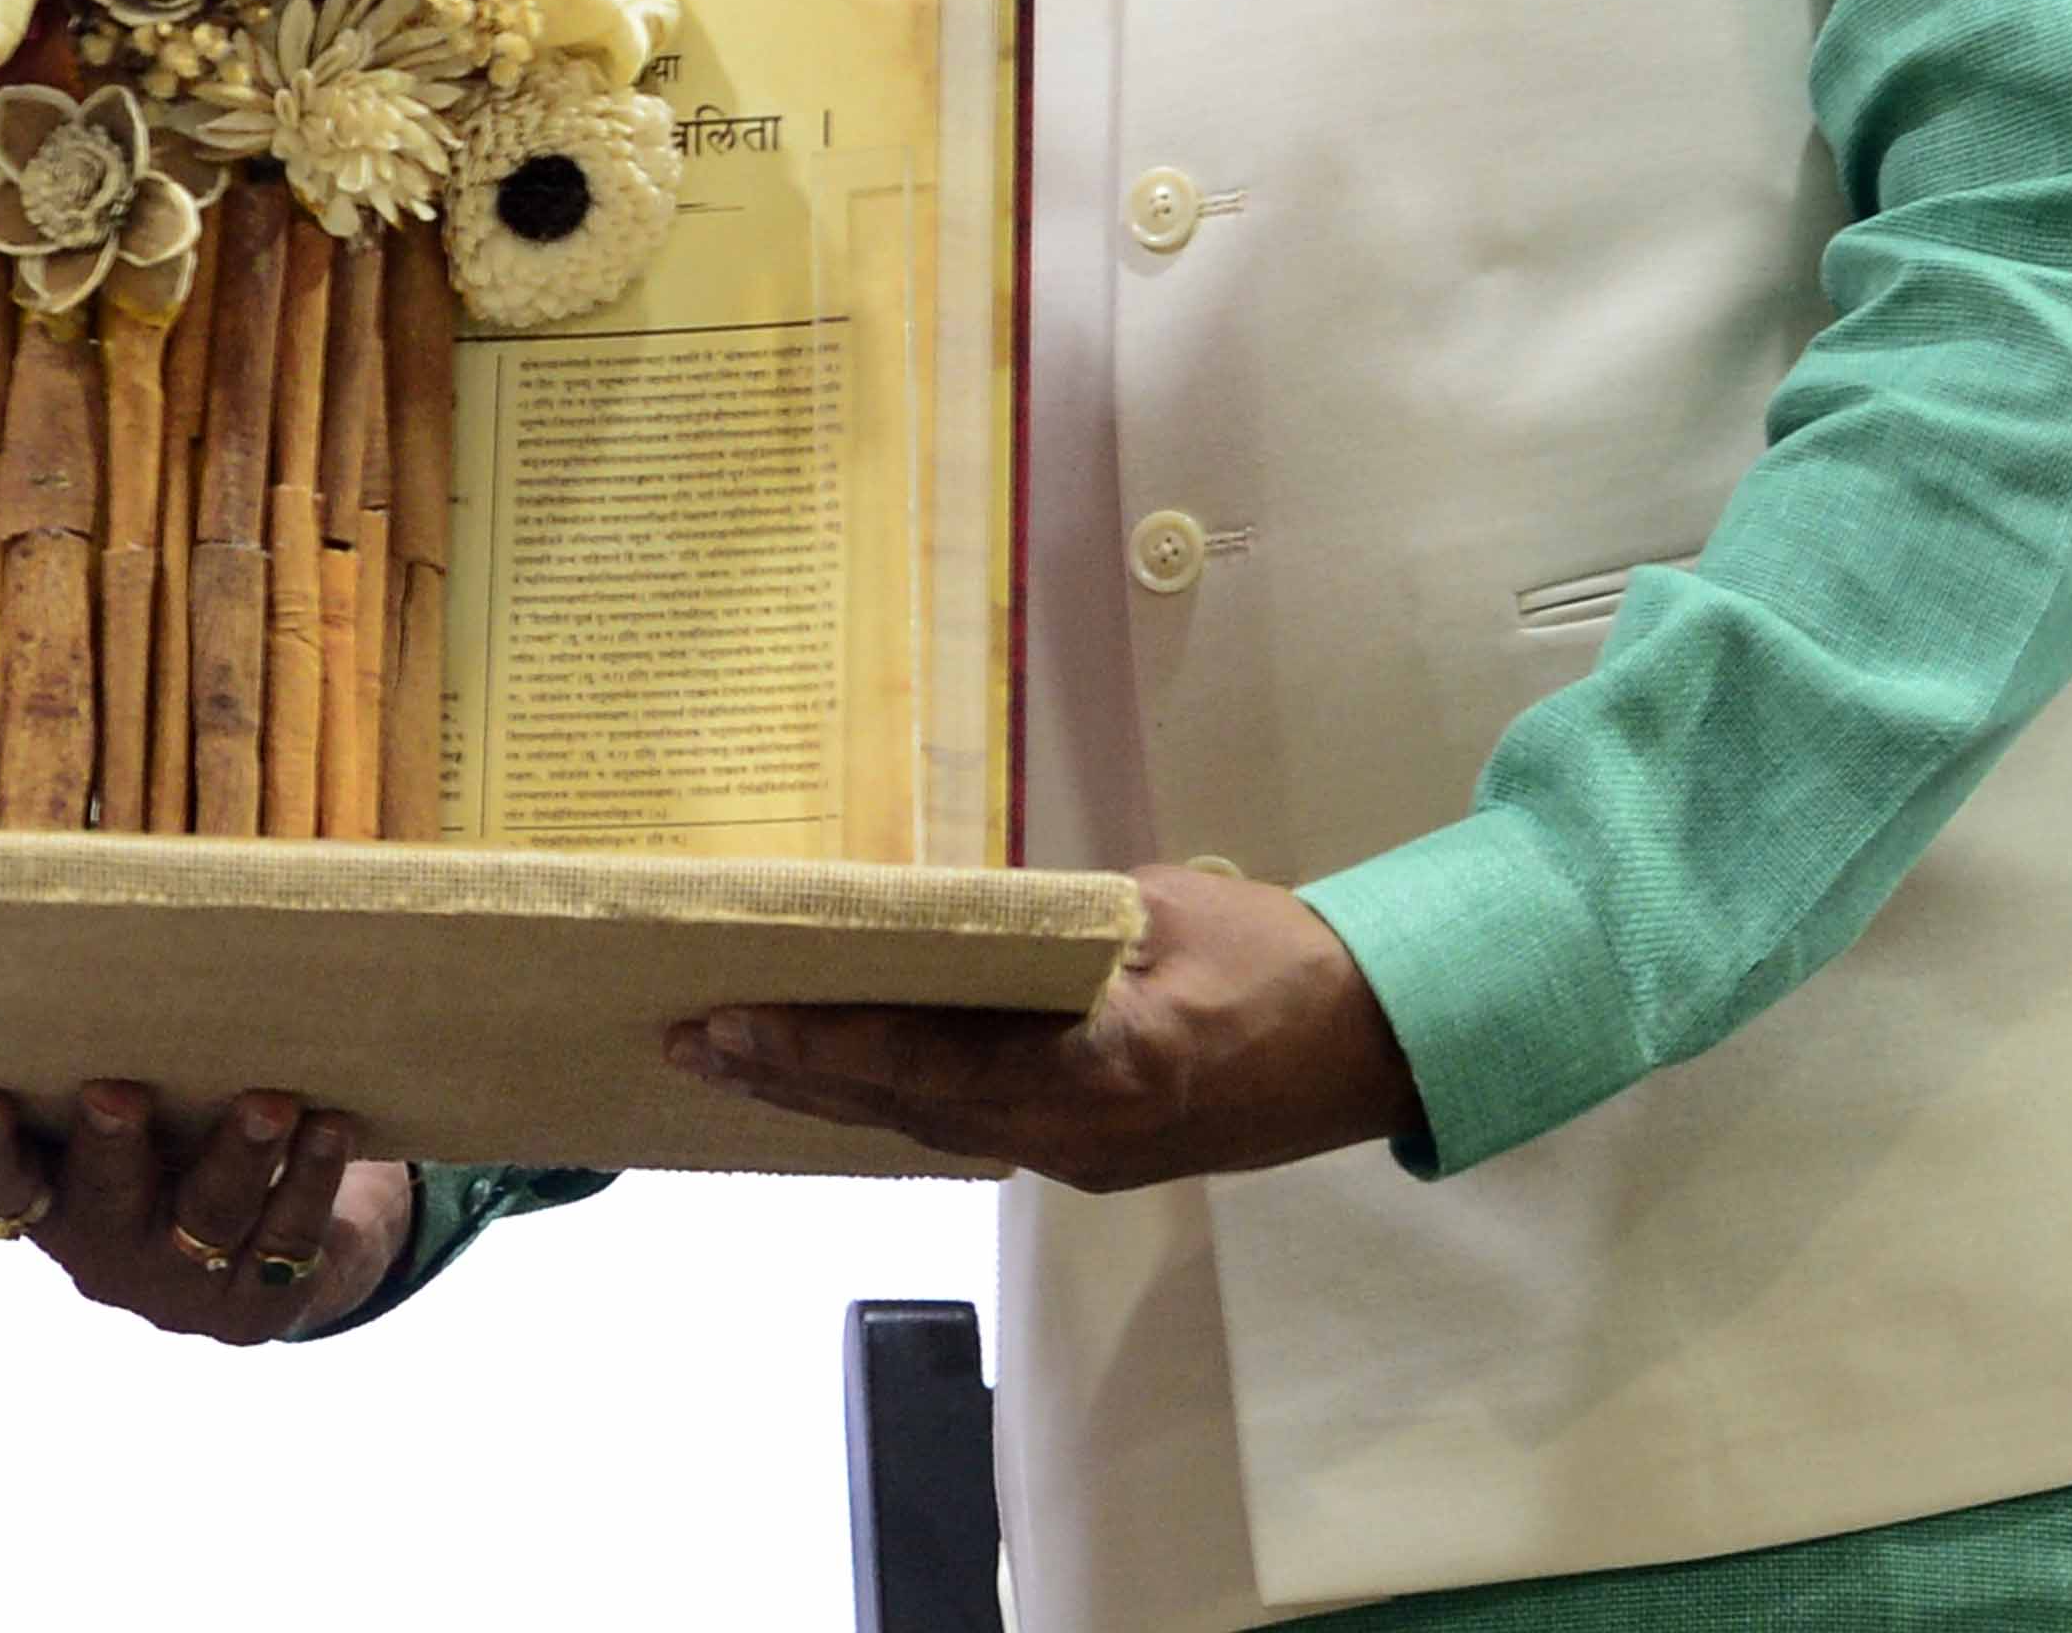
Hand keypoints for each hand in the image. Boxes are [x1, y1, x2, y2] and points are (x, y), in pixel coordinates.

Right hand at [0, 1080, 414, 1345]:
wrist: (254, 1263)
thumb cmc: (169, 1146)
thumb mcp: (125, 1122)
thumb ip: (108, 1061)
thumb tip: (122, 932)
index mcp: (49, 1199)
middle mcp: (102, 1251)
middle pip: (102, 1198)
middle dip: (111, 1146)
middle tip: (114, 1093)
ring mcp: (179, 1285)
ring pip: (208, 1215)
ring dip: (238, 1155)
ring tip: (269, 1104)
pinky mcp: (254, 1305)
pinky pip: (287, 1237)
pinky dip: (311, 1176)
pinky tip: (330, 1125)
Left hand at [667, 862, 1420, 1191]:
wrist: (1384, 1042)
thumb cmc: (1282, 956)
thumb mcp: (1155, 909)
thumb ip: (1046, 926)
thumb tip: (944, 922)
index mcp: (1099, 1067)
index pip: (924, 1061)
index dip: (817, 1046)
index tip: (729, 1025)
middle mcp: (1078, 1135)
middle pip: (903, 1112)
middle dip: (790, 1080)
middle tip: (687, 1044)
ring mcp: (1086, 1162)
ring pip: (931, 1133)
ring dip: (831, 1103)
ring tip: (736, 1066)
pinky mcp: (1099, 1162)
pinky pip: (973, 1136)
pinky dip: (896, 1110)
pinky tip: (845, 1088)